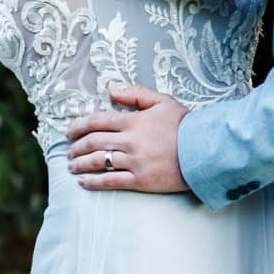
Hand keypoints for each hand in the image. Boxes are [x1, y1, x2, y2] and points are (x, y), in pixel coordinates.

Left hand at [64, 87, 189, 192]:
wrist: (205, 151)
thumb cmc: (185, 126)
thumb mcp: (163, 101)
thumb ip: (137, 94)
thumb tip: (112, 91)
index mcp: (134, 121)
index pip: (97, 121)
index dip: (79, 126)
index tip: (69, 132)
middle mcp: (130, 141)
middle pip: (93, 142)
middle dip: (76, 147)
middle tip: (68, 151)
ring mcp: (134, 162)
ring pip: (98, 162)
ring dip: (80, 164)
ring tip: (72, 167)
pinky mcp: (140, 180)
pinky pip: (111, 181)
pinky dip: (94, 182)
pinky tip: (84, 182)